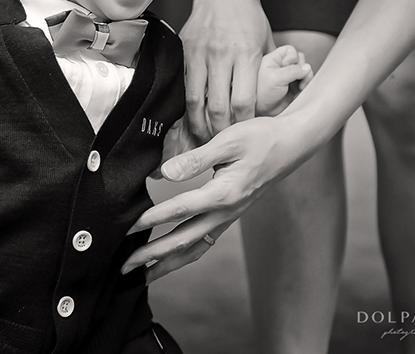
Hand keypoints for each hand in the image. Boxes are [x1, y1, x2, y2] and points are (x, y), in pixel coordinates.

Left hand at [122, 114, 312, 281]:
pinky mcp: (228, 218)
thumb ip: (196, 159)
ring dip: (167, 263)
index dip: (151, 219)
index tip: (127, 227)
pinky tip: (169, 261)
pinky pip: (203, 244)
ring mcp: (228, 218)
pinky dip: (183, 256)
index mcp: (224, 194)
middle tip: (124, 265)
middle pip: (183, 240)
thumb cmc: (260, 139)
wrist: (290, 146)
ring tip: (142, 276)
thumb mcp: (228, 141)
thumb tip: (166, 173)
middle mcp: (225, 212)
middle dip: (152, 254)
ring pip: (194, 249)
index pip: (180, 210)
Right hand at [180, 0, 272, 142]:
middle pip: (218, 106)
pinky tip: (191, 117)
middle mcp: (222, 56)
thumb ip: (271, 71)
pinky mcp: (185, 52)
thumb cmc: (249, 16)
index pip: (244, 101)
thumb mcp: (268, 41)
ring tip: (203, 137)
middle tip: (222, 145)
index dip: (243, 124)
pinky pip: (184, 87)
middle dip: (219, 131)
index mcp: (247, 55)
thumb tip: (278, 98)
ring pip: (196, 100)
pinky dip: (188, 106)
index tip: (244, 136)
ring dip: (198, 124)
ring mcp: (200, 54)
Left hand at [255, 45, 312, 115]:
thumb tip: (308, 67)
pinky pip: (307, 81)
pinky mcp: (295, 87)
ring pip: (306, 70)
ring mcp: (289, 77)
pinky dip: (308, 84)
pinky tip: (301, 91)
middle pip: (301, 59)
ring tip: (300, 86)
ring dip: (306, 77)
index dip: (293, 57)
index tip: (288, 67)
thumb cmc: (262, 95)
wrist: (263, 114)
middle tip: (297, 79)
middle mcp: (281, 67)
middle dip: (302, 68)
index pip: (290, 50)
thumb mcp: (275, 78)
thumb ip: (292, 70)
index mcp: (273, 60)